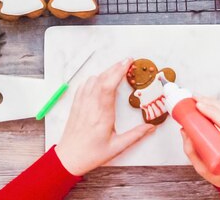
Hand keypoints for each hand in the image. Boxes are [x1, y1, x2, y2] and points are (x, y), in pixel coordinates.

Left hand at [56, 58, 155, 175]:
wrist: (68, 158)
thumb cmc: (91, 154)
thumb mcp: (117, 147)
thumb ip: (135, 135)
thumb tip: (151, 127)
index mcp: (102, 115)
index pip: (109, 86)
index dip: (118, 71)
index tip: (127, 63)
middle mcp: (90, 106)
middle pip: (102, 79)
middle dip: (115, 67)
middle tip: (127, 61)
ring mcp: (82, 104)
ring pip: (93, 80)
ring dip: (105, 72)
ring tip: (117, 69)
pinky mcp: (76, 105)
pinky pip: (84, 86)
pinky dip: (94, 79)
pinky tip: (100, 79)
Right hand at [180, 96, 219, 187]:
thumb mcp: (203, 168)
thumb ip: (192, 151)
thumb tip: (184, 130)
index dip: (214, 113)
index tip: (199, 106)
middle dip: (211, 103)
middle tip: (195, 99)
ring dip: (215, 102)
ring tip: (199, 99)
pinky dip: (219, 106)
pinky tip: (208, 103)